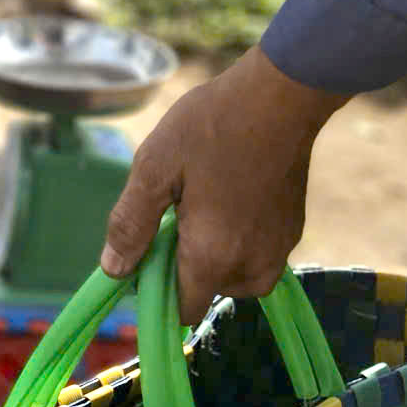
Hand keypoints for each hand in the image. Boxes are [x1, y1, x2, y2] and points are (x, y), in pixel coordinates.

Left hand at [99, 45, 350, 324]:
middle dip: (185, 263)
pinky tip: (228, 194)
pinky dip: (238, 237)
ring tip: (203, 197)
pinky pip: (256, 254)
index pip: (181, 310)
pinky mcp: (293, 231)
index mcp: (213, 257)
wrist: (281, 96)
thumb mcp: (154, 167)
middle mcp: (252, 267)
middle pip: (206, 291)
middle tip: (177, 208)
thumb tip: (113, 270)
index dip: (156, 289)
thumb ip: (132, 224)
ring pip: (234, 275)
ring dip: (213, 250)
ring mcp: (279, 250)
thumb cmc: (210, 126)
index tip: (147, 251)